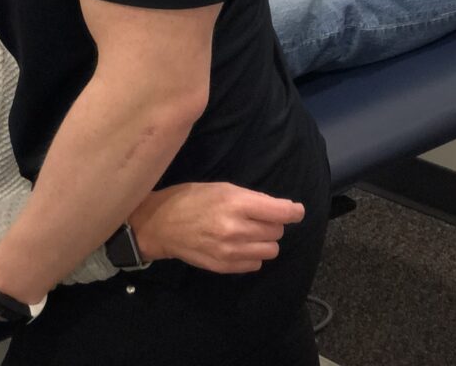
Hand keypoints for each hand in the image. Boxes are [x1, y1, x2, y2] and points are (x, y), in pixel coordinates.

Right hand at [129, 182, 304, 273]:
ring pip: (271, 250)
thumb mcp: (220, 188)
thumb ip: (251, 198)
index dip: (293, 211)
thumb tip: (282, 209)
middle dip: (270, 223)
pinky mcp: (225, 267)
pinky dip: (252, 255)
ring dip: (263, 241)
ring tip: (247, 233)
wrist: (159, 225)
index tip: (296, 211)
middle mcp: (236, 229)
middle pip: (277, 231)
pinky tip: (237, 246)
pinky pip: (256, 264)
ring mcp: (231, 251)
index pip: (280, 212)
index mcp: (235, 203)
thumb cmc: (189, 199)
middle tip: (254, 217)